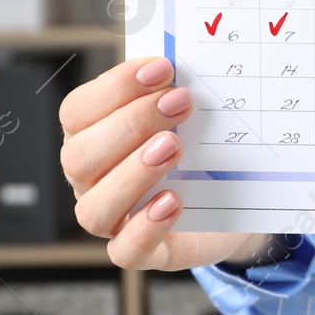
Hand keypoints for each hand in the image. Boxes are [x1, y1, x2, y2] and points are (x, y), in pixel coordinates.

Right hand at [59, 56, 272, 269]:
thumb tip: (180, 62)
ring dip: (132, 173)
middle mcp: (93, 182)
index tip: (162, 69)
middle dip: (129, 125)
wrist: (236, 205)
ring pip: (93, 208)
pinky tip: (172, 202)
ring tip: (173, 148)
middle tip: (179, 104)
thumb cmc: (200, 155)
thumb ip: (173, 94)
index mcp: (93, 139)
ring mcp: (115, 220)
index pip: (78, 112)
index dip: (115, 87)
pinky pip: (126, 251)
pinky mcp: (146, 252)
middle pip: (79, 157)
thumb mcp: (189, 120)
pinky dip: (145, 227)